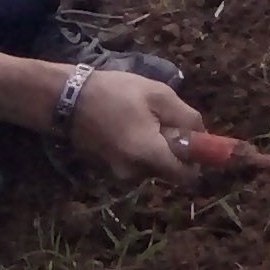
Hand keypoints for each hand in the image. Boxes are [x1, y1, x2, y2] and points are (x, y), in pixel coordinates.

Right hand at [64, 68, 203, 183]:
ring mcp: (118, 172)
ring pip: (151, 164)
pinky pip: (135, 161)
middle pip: (168, 169)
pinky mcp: (107, 167)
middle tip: (162, 119)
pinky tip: (126, 124)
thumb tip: (202, 136)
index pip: (185, 177)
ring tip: (140, 117)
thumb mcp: (158, 94)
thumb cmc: (116, 92)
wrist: (67, 97)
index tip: (196, 143)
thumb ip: (186, 118)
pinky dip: (138, 147)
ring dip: (155, 146)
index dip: (196, 162)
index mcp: (148, 154)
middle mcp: (134, 171)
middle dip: (173, 148)